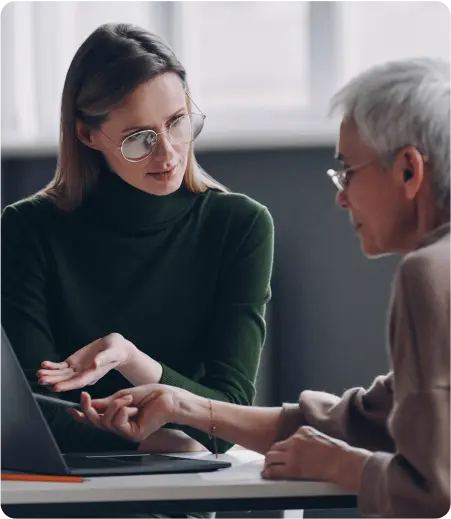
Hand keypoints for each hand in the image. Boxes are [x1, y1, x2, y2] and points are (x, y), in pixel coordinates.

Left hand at [37, 333, 135, 391]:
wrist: (115, 348)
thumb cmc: (116, 351)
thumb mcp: (112, 353)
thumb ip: (103, 358)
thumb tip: (94, 363)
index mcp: (93, 374)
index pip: (79, 382)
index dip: (67, 385)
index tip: (56, 387)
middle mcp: (84, 374)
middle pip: (67, 379)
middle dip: (54, 380)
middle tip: (42, 380)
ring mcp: (78, 369)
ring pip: (61, 374)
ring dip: (50, 374)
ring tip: (39, 373)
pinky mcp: (74, 363)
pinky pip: (61, 367)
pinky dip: (52, 366)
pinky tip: (44, 365)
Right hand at [68, 384, 192, 441]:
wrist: (169, 398)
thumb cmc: (152, 395)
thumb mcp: (123, 395)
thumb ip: (106, 402)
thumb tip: (89, 404)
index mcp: (119, 417)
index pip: (96, 419)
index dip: (82, 416)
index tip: (70, 410)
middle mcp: (121, 427)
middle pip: (96, 423)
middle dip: (88, 410)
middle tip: (84, 397)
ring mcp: (127, 432)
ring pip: (105, 422)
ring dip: (114, 405)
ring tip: (127, 398)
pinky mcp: (133, 435)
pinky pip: (117, 423)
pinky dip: (122, 410)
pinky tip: (132, 405)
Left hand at [262, 426, 370, 491]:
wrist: (342, 462)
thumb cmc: (338, 452)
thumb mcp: (321, 436)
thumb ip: (310, 439)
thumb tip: (307, 447)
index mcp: (302, 430)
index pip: (287, 438)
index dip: (285, 447)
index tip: (284, 453)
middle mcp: (295, 440)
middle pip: (275, 446)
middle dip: (274, 454)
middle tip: (273, 460)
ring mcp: (292, 454)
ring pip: (271, 456)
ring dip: (269, 462)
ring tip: (268, 467)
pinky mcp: (293, 468)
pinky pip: (275, 470)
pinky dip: (269, 472)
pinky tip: (267, 474)